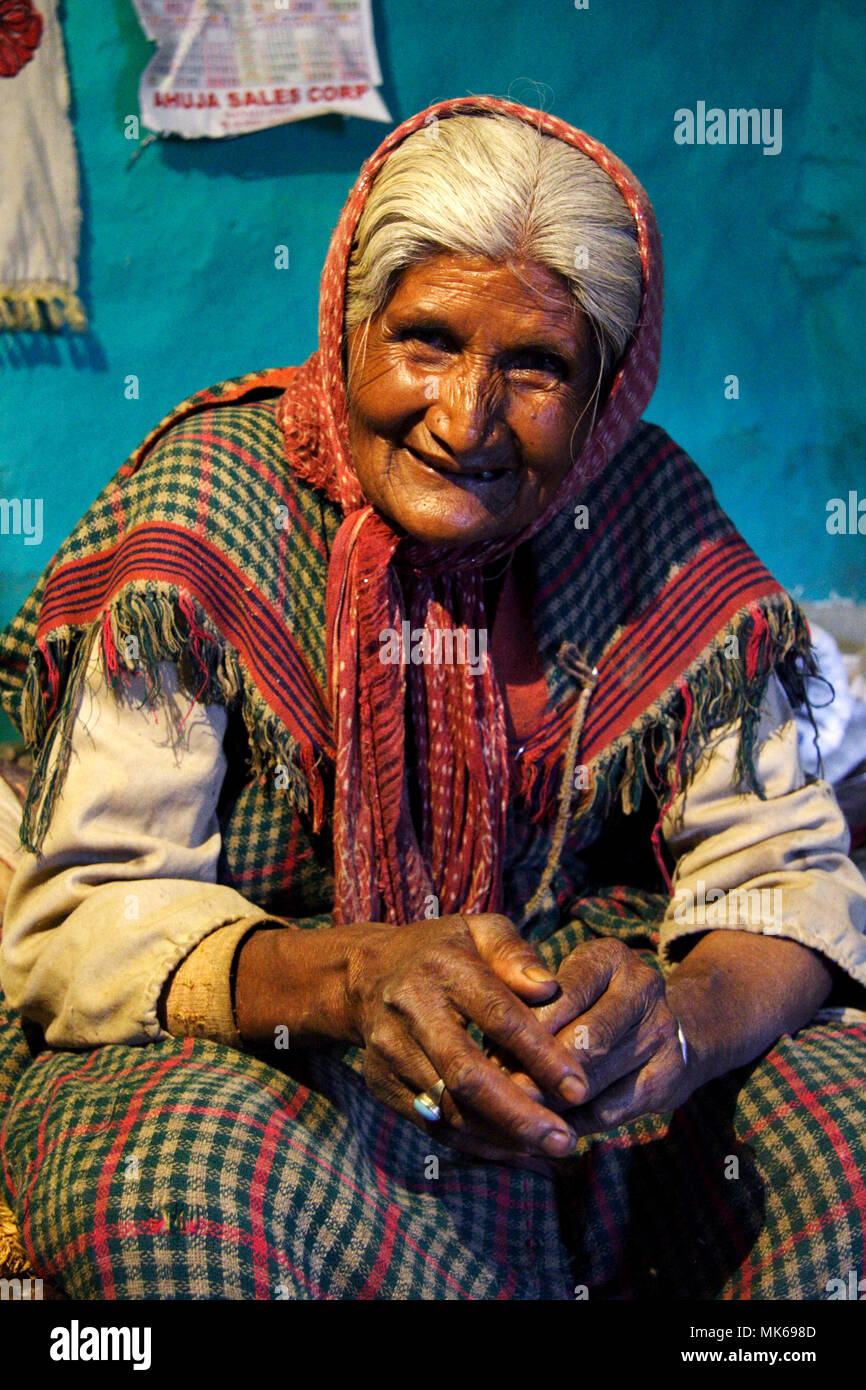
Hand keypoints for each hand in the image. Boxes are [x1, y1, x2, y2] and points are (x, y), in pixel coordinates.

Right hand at [345, 913, 591, 1163]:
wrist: (365, 976)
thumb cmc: (442, 951)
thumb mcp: (479, 930)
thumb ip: (516, 953)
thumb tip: (549, 989)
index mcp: (445, 969)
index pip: (497, 1016)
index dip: (540, 1054)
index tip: (578, 1087)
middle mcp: (413, 1011)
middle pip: (466, 1074)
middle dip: (519, 1114)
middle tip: (565, 1139)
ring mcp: (392, 1051)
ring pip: (449, 1108)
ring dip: (501, 1135)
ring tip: (547, 1147)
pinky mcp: (382, 1083)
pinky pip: (433, 1125)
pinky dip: (474, 1142)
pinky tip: (512, 1148)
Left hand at [489, 938, 694, 1135]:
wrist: (657, 1025)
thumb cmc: (586, 1002)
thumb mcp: (560, 984)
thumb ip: (530, 1005)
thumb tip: (496, 1048)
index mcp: (609, 957)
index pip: (562, 996)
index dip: (526, 1031)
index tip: (490, 1058)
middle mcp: (643, 987)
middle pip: (584, 1040)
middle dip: (538, 1071)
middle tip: (500, 1095)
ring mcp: (661, 1031)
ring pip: (597, 1079)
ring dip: (552, 1102)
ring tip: (516, 1115)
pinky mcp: (670, 1075)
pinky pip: (612, 1109)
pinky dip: (574, 1123)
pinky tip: (548, 1127)